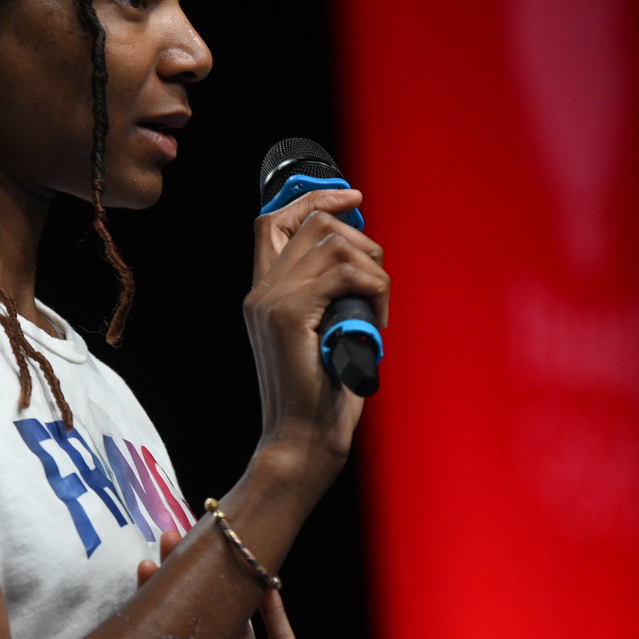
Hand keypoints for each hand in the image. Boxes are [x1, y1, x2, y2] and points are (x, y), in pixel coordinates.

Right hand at [243, 187, 388, 474]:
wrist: (300, 442)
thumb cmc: (320, 398)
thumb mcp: (323, 336)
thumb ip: (328, 299)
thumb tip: (364, 261)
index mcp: (263, 294)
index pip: (274, 220)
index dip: (313, 198)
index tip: (352, 197)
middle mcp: (260, 291)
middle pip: (313, 223)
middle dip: (360, 240)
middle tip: (377, 282)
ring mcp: (271, 301)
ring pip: (334, 244)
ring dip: (371, 270)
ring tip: (376, 310)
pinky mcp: (289, 316)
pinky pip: (346, 274)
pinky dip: (374, 291)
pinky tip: (375, 321)